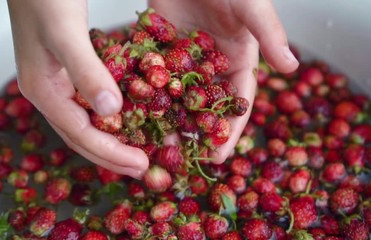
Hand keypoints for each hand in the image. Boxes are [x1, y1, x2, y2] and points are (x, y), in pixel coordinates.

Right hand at [7, 0, 147, 178]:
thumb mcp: (65, 33)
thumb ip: (86, 71)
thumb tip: (112, 112)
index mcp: (42, 89)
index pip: (79, 133)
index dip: (111, 152)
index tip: (141, 164)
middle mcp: (48, 91)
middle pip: (81, 135)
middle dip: (112, 155)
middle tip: (142, 168)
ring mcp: (57, 82)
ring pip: (85, 122)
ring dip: (111, 140)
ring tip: (136, 152)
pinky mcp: (68, 71)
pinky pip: (90, 103)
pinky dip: (110, 116)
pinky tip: (126, 119)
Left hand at [149, 0, 298, 162]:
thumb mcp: (249, 5)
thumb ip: (269, 32)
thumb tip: (292, 66)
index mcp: (238, 58)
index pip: (237, 102)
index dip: (230, 130)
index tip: (218, 155)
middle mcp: (211, 64)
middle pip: (205, 106)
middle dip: (196, 133)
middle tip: (184, 159)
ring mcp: (183, 59)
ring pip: (176, 97)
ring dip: (169, 121)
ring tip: (158, 144)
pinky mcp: (159, 49)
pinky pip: (152, 77)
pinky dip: (146, 97)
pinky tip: (137, 115)